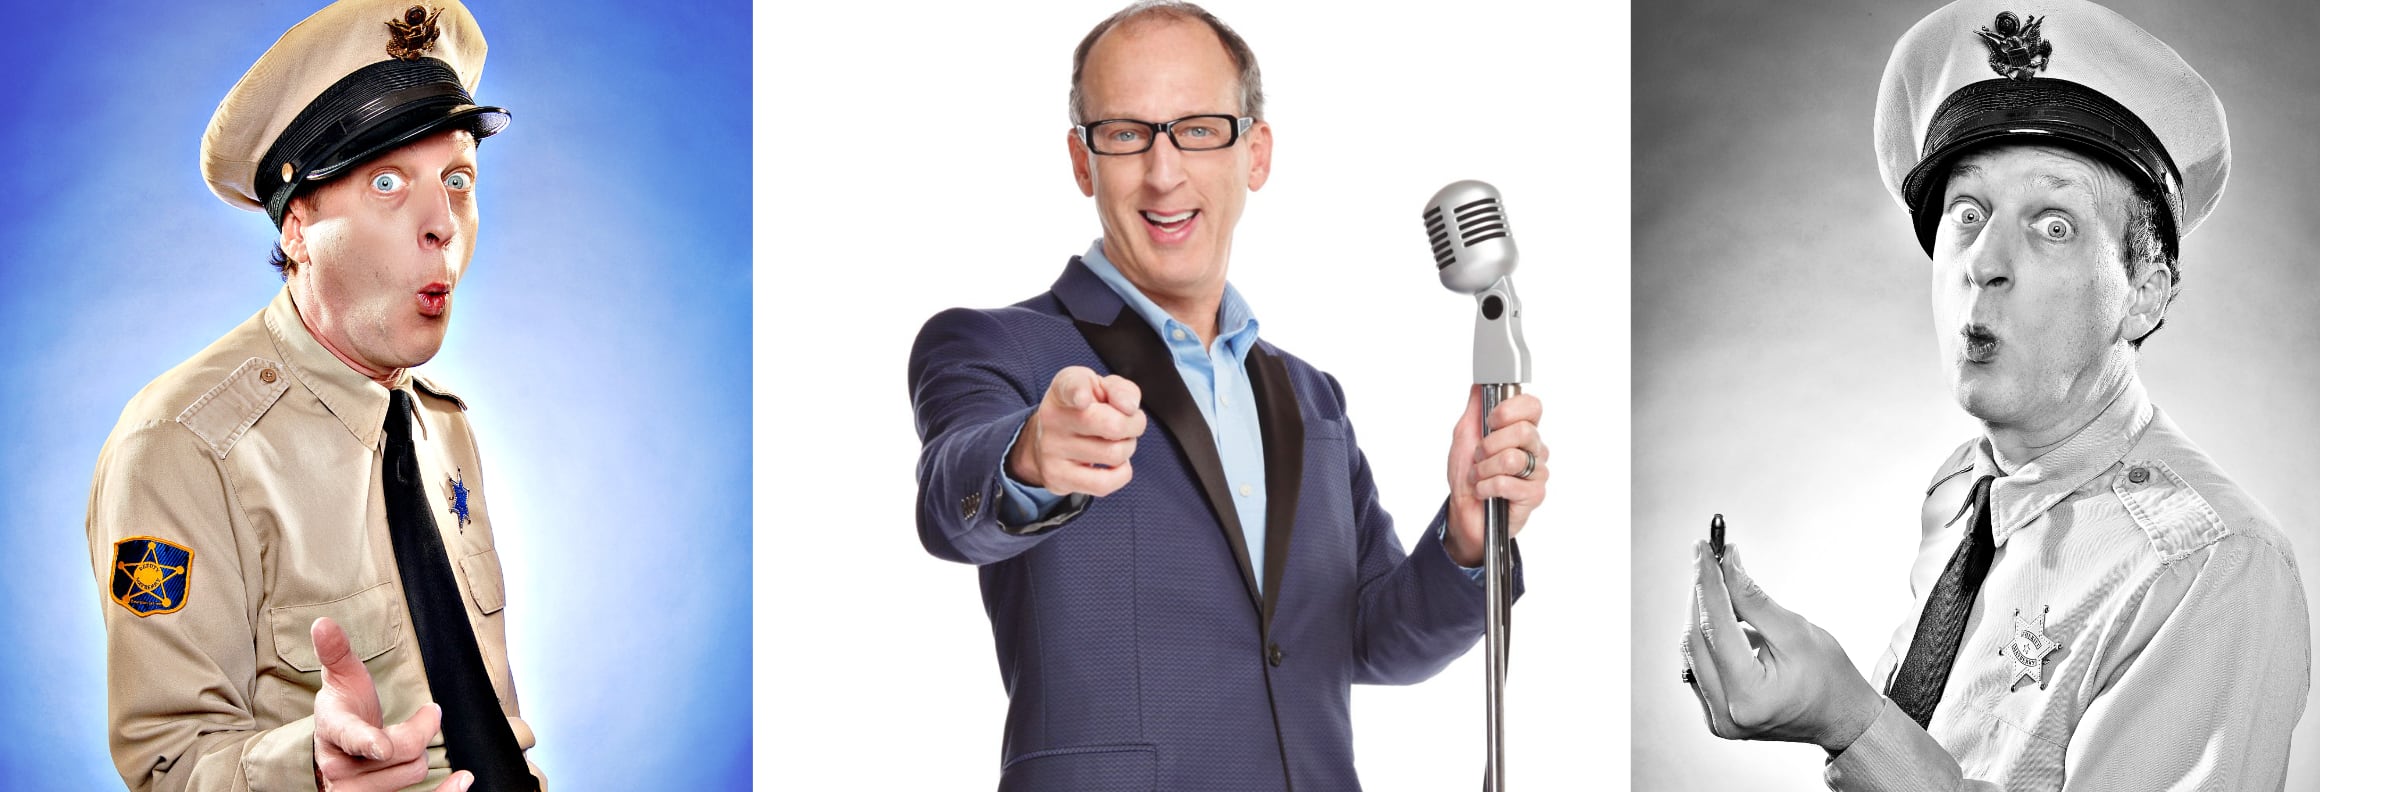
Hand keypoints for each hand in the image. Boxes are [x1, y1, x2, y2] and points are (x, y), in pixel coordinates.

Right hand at [310, 618, 472, 791]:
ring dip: (422, 754)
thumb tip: (322, 623)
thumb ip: (336, 652)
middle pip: (396, 753)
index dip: (366, 743)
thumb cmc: (344, 710)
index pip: (349, 737)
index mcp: (332, 730)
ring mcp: (354, 789)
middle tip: (427, 714)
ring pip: (410, 774)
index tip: (382, 747)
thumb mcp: (341, 679)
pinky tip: (464, 780)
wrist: (334, 751)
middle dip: (419, 731)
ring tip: (415, 738)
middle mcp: (339, 767)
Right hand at [1008, 365, 1146, 496]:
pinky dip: (1121, 474)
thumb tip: (1130, 407)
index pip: (1069, 387)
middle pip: (1113, 426)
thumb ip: (1122, 390)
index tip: (1082, 399)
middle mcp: (1053, 417)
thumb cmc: (1085, 408)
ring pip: (1114, 455)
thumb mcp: (1101, 389)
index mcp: (1064, 388)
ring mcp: (1052, 450)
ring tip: (1115, 442)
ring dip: (1127, 449)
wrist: (1050, 438)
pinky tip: (1113, 465)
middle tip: (1130, 424)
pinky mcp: (1056, 477)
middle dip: (1134, 425)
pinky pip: (1104, 483)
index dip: (1078, 393)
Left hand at [1443, 387, 1545, 566]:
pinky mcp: (1534, 495)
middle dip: (1489, 445)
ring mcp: (1537, 472)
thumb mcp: (1464, 434)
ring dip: (1484, 469)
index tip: (1490, 421)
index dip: (1509, 410)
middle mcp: (1534, 448)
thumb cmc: (1467, 475)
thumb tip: (1480, 383)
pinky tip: (1485, 492)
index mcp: (1521, 430)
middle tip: (1478, 456)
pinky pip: (1509, 483)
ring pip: (1512, 458)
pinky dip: (1487, 487)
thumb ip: (1475, 407)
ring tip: (1479, 476)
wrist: (1463, 511)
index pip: (1533, 406)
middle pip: (1522, 431)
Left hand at [1681, 543, 1882, 751]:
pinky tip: (1720, 615)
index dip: (1708, 584)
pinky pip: (1699, 666)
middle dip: (1700, 595)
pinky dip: (1706, 637)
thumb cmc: (1828, 677)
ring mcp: (1717, 720)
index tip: (1704, 550)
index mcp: (1750, 697)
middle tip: (1707, 558)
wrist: (1840, 718)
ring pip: (1693, 652)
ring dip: (1700, 614)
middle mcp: (1726, 715)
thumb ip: (1754, 599)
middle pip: (1696, 640)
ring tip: (1716, 582)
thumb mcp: (1795, 631)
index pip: (1716, 628)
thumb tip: (1726, 563)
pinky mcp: (1715, 715)